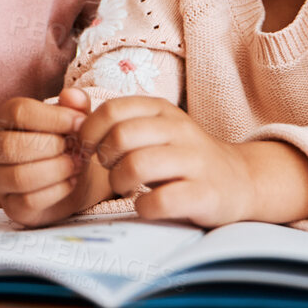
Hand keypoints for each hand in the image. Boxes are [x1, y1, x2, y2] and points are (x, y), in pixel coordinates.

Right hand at [0, 89, 90, 227]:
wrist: (77, 176)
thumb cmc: (70, 141)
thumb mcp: (76, 120)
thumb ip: (76, 105)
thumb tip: (71, 96)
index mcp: (5, 118)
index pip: (18, 112)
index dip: (53, 117)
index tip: (81, 123)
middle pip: (11, 146)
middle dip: (52, 148)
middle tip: (77, 149)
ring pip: (19, 176)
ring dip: (57, 170)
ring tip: (76, 165)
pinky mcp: (11, 207)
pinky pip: (29, 201)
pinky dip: (58, 191)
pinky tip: (71, 182)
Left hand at [75, 97, 261, 227]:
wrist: (239, 181)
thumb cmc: (182, 156)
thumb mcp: (153, 128)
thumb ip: (114, 117)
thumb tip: (68, 100)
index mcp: (162, 110)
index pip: (112, 109)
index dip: (91, 132)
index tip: (92, 149)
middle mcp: (179, 130)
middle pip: (120, 137)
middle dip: (105, 159)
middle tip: (112, 169)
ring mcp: (194, 161)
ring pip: (136, 166)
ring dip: (120, 183)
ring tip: (127, 188)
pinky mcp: (204, 194)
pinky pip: (159, 201)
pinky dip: (144, 207)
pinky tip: (148, 205)